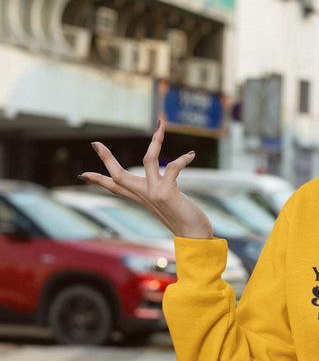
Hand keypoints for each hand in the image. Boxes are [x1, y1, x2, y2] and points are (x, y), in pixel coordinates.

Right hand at [79, 121, 212, 239]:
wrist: (194, 237)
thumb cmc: (185, 221)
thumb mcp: (168, 204)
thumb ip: (160, 192)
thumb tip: (164, 183)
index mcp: (142, 197)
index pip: (115, 187)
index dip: (98, 180)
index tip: (82, 174)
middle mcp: (145, 195)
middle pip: (118, 174)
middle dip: (106, 158)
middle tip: (95, 142)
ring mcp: (154, 193)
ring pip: (147, 160)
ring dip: (155, 140)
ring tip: (161, 123)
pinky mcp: (167, 193)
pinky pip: (172, 167)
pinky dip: (182, 159)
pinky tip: (191, 155)